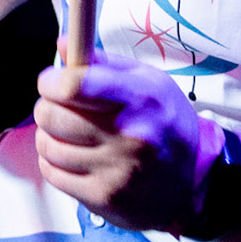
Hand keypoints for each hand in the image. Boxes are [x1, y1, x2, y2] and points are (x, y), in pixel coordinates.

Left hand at [33, 56, 217, 232]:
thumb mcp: (147, 82)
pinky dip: (54, 162)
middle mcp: (130, 136)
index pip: (74, 86)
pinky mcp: (103, 198)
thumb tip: (63, 43)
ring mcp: (116, 171)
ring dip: (50, 136)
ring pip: (47, 145)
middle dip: (48, 106)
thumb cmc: (165, 125)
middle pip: (52, 115)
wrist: (193, 184)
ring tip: (70, 133)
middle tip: (61, 108)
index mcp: (141, 98)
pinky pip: (52, 173)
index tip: (51, 81)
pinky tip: (75, 156)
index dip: (51, 81)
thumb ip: (102, 63)